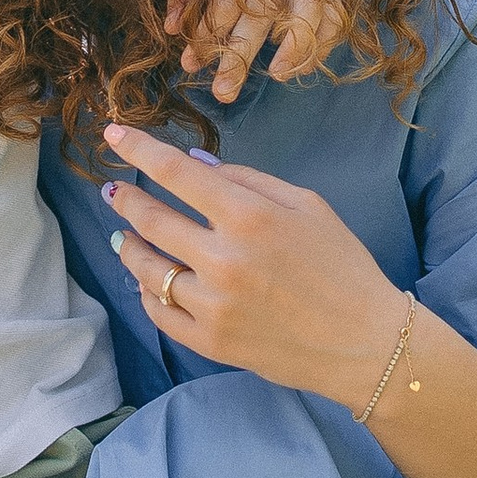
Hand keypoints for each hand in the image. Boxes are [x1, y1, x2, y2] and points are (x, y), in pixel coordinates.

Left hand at [101, 121, 403, 403]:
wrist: (363, 343)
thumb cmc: (342, 266)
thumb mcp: (307, 206)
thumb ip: (249, 180)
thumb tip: (196, 162)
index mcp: (251, 217)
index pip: (177, 172)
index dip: (139, 149)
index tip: (113, 134)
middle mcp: (225, 259)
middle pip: (151, 220)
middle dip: (126, 200)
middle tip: (114, 191)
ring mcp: (214, 305)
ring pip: (147, 270)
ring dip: (128, 248)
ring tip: (123, 237)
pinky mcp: (211, 342)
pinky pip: (160, 314)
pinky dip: (146, 293)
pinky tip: (147, 281)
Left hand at [170, 0, 347, 102]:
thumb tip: (171, 27)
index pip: (224, 1)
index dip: (206, 34)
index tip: (191, 63)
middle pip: (259, 14)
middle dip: (239, 55)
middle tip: (223, 91)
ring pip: (307, 12)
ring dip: (294, 47)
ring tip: (276, 75)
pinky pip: (334, 16)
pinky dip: (323, 43)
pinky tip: (303, 67)